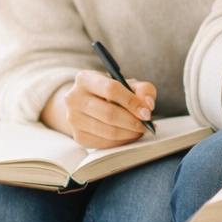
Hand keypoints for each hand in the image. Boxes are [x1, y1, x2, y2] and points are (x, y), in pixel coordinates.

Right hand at [41, 71, 155, 147]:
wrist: (89, 105)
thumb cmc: (112, 93)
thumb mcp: (128, 84)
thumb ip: (143, 89)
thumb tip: (148, 105)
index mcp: (85, 79)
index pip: (111, 90)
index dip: (132, 102)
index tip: (147, 113)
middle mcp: (73, 98)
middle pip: (109, 114)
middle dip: (133, 122)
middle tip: (147, 125)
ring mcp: (73, 119)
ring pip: (108, 131)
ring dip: (130, 133)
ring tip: (141, 130)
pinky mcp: (78, 136)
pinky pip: (104, 143)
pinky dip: (121, 141)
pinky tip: (130, 135)